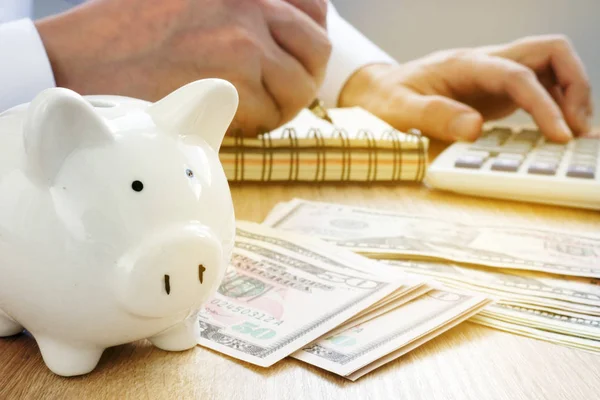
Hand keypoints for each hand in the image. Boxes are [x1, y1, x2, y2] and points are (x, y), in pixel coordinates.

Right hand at [35, 0, 330, 135]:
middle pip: (317, 51)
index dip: (309, 39)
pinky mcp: (232, 85)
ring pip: (301, 88)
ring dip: (284, 105)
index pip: (313, 10)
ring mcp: (245, 44)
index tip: (295, 58)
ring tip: (254, 109)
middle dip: (304, 77)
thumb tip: (279, 31)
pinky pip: (272, 116)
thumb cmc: (129, 33)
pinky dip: (259, 124)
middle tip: (279, 93)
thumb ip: (237, 10)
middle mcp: (252, 6)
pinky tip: (232, 119)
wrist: (84, 60)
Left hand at [339, 35, 593, 141]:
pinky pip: (539, 88)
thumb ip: (432, 116)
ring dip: (570, 95)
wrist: (379, 91)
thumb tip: (474, 129)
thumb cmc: (386, 99)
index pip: (518, 74)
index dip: (544, 103)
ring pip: (550, 67)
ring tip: (573, 134)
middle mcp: (487, 63)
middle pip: (550, 52)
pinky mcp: (496, 92)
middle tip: (576, 129)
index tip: (559, 134)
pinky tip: (556, 132)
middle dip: (574, 85)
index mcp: (466, 65)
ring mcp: (494, 76)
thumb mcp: (398, 110)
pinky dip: (555, 106)